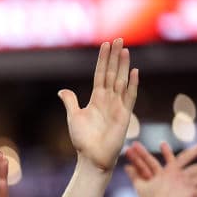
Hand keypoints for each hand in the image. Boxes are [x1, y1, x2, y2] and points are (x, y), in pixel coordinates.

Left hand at [59, 39, 138, 171]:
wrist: (92, 157)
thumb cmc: (83, 140)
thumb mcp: (74, 116)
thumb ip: (70, 102)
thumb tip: (62, 90)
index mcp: (97, 98)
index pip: (101, 74)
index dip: (103, 60)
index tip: (105, 44)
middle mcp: (109, 99)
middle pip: (113, 73)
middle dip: (115, 56)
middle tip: (119, 38)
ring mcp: (118, 106)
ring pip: (121, 80)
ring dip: (123, 65)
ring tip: (124, 49)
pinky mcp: (124, 115)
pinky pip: (130, 97)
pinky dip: (132, 85)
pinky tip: (134, 72)